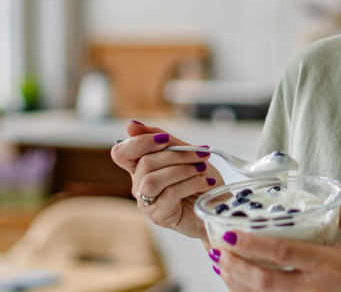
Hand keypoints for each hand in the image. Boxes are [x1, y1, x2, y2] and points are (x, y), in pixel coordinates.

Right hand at [109, 120, 224, 240]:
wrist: (218, 205)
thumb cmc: (200, 179)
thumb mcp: (185, 153)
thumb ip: (163, 140)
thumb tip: (131, 125)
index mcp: (140, 167)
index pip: (121, 153)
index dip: (139, 142)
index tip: (165, 139)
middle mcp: (139, 185)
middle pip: (144, 163)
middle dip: (177, 155)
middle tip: (201, 155)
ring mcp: (147, 202)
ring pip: (153, 180)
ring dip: (183, 170)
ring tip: (201, 169)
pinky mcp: (159, 216)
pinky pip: (170, 193)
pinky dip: (191, 183)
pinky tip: (205, 182)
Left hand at [211, 200, 340, 290]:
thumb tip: (337, 193)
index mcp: (326, 264)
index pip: (284, 253)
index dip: (255, 244)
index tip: (232, 234)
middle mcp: (311, 286)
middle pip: (265, 280)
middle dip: (237, 267)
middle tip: (218, 252)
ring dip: (237, 283)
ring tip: (221, 266)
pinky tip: (238, 285)